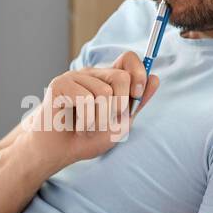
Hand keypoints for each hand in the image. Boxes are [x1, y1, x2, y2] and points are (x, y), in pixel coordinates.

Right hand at [19, 50, 161, 169]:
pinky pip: (86, 99)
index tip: (136, 95)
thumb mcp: (119, 124)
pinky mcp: (60, 84)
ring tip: (89, 127)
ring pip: (104, 92)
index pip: (129, 58)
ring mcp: (74, 77)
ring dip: (101, 119)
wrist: (57, 153)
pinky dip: (87, 121)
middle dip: (119, 107)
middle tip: (106, 122)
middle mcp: (91, 74)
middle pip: (121, 77)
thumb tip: (155, 78)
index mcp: (106, 80)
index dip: (138, 73)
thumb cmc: (85, 138)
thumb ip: (136, 103)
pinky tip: (78, 127)